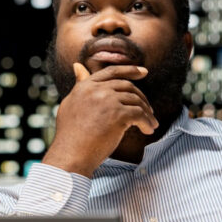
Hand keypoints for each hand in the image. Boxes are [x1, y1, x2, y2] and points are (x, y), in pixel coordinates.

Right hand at [42, 63, 158, 176]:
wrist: (71, 155)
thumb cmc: (70, 136)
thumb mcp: (70, 104)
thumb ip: (79, 85)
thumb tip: (78, 66)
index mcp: (85, 86)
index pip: (111, 72)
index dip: (129, 70)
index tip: (143, 72)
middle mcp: (96, 89)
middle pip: (127, 86)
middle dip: (142, 97)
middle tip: (149, 109)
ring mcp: (108, 101)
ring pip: (136, 101)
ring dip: (147, 113)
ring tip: (151, 123)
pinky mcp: (118, 115)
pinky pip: (140, 115)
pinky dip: (147, 123)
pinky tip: (148, 130)